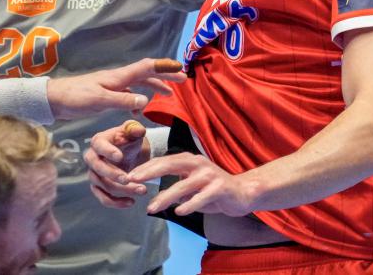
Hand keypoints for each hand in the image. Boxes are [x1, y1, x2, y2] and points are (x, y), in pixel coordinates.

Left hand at [47, 58, 184, 119]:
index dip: (164, 67)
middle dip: (165, 76)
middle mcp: (118, 79)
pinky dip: (140, 99)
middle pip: (147, 74)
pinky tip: (141, 109)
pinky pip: (130, 95)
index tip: (180, 68)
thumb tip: (145, 100)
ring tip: (168, 94)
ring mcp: (113, 87)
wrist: (53, 99)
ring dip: (155, 86)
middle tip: (183, 80)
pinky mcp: (107, 95)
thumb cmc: (74, 97)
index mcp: (118, 77)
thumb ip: (121, 100)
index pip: (146, 68)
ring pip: (139, 83)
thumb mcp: (99, 100)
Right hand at [85, 120, 152, 207]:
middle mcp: (92, 158)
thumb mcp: (133, 131)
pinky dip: (116, 202)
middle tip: (128, 179)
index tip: (120, 156)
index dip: (108, 151)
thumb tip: (138, 130)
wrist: (130, 153)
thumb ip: (135, 129)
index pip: (99, 146)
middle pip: (98, 169)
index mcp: (98, 141)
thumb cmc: (129, 139)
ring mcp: (94, 174)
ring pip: (103, 185)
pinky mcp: (99, 187)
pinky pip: (104, 198)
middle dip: (113, 175)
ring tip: (141, 190)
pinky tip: (131, 202)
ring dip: (121, 190)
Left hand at [130, 153, 254, 217]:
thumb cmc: (213, 190)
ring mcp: (210, 175)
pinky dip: (190, 204)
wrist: (242, 193)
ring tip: (151, 208)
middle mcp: (199, 164)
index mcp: (190, 161)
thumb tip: (154, 198)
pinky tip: (178, 212)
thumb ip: (175, 189)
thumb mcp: (191, 188)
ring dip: (166, 197)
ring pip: (184, 185)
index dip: (147, 167)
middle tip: (132, 180)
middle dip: (150, 172)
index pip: (165, 160)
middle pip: (171, 164)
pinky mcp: (220, 187)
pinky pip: (202, 197)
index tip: (129, 176)